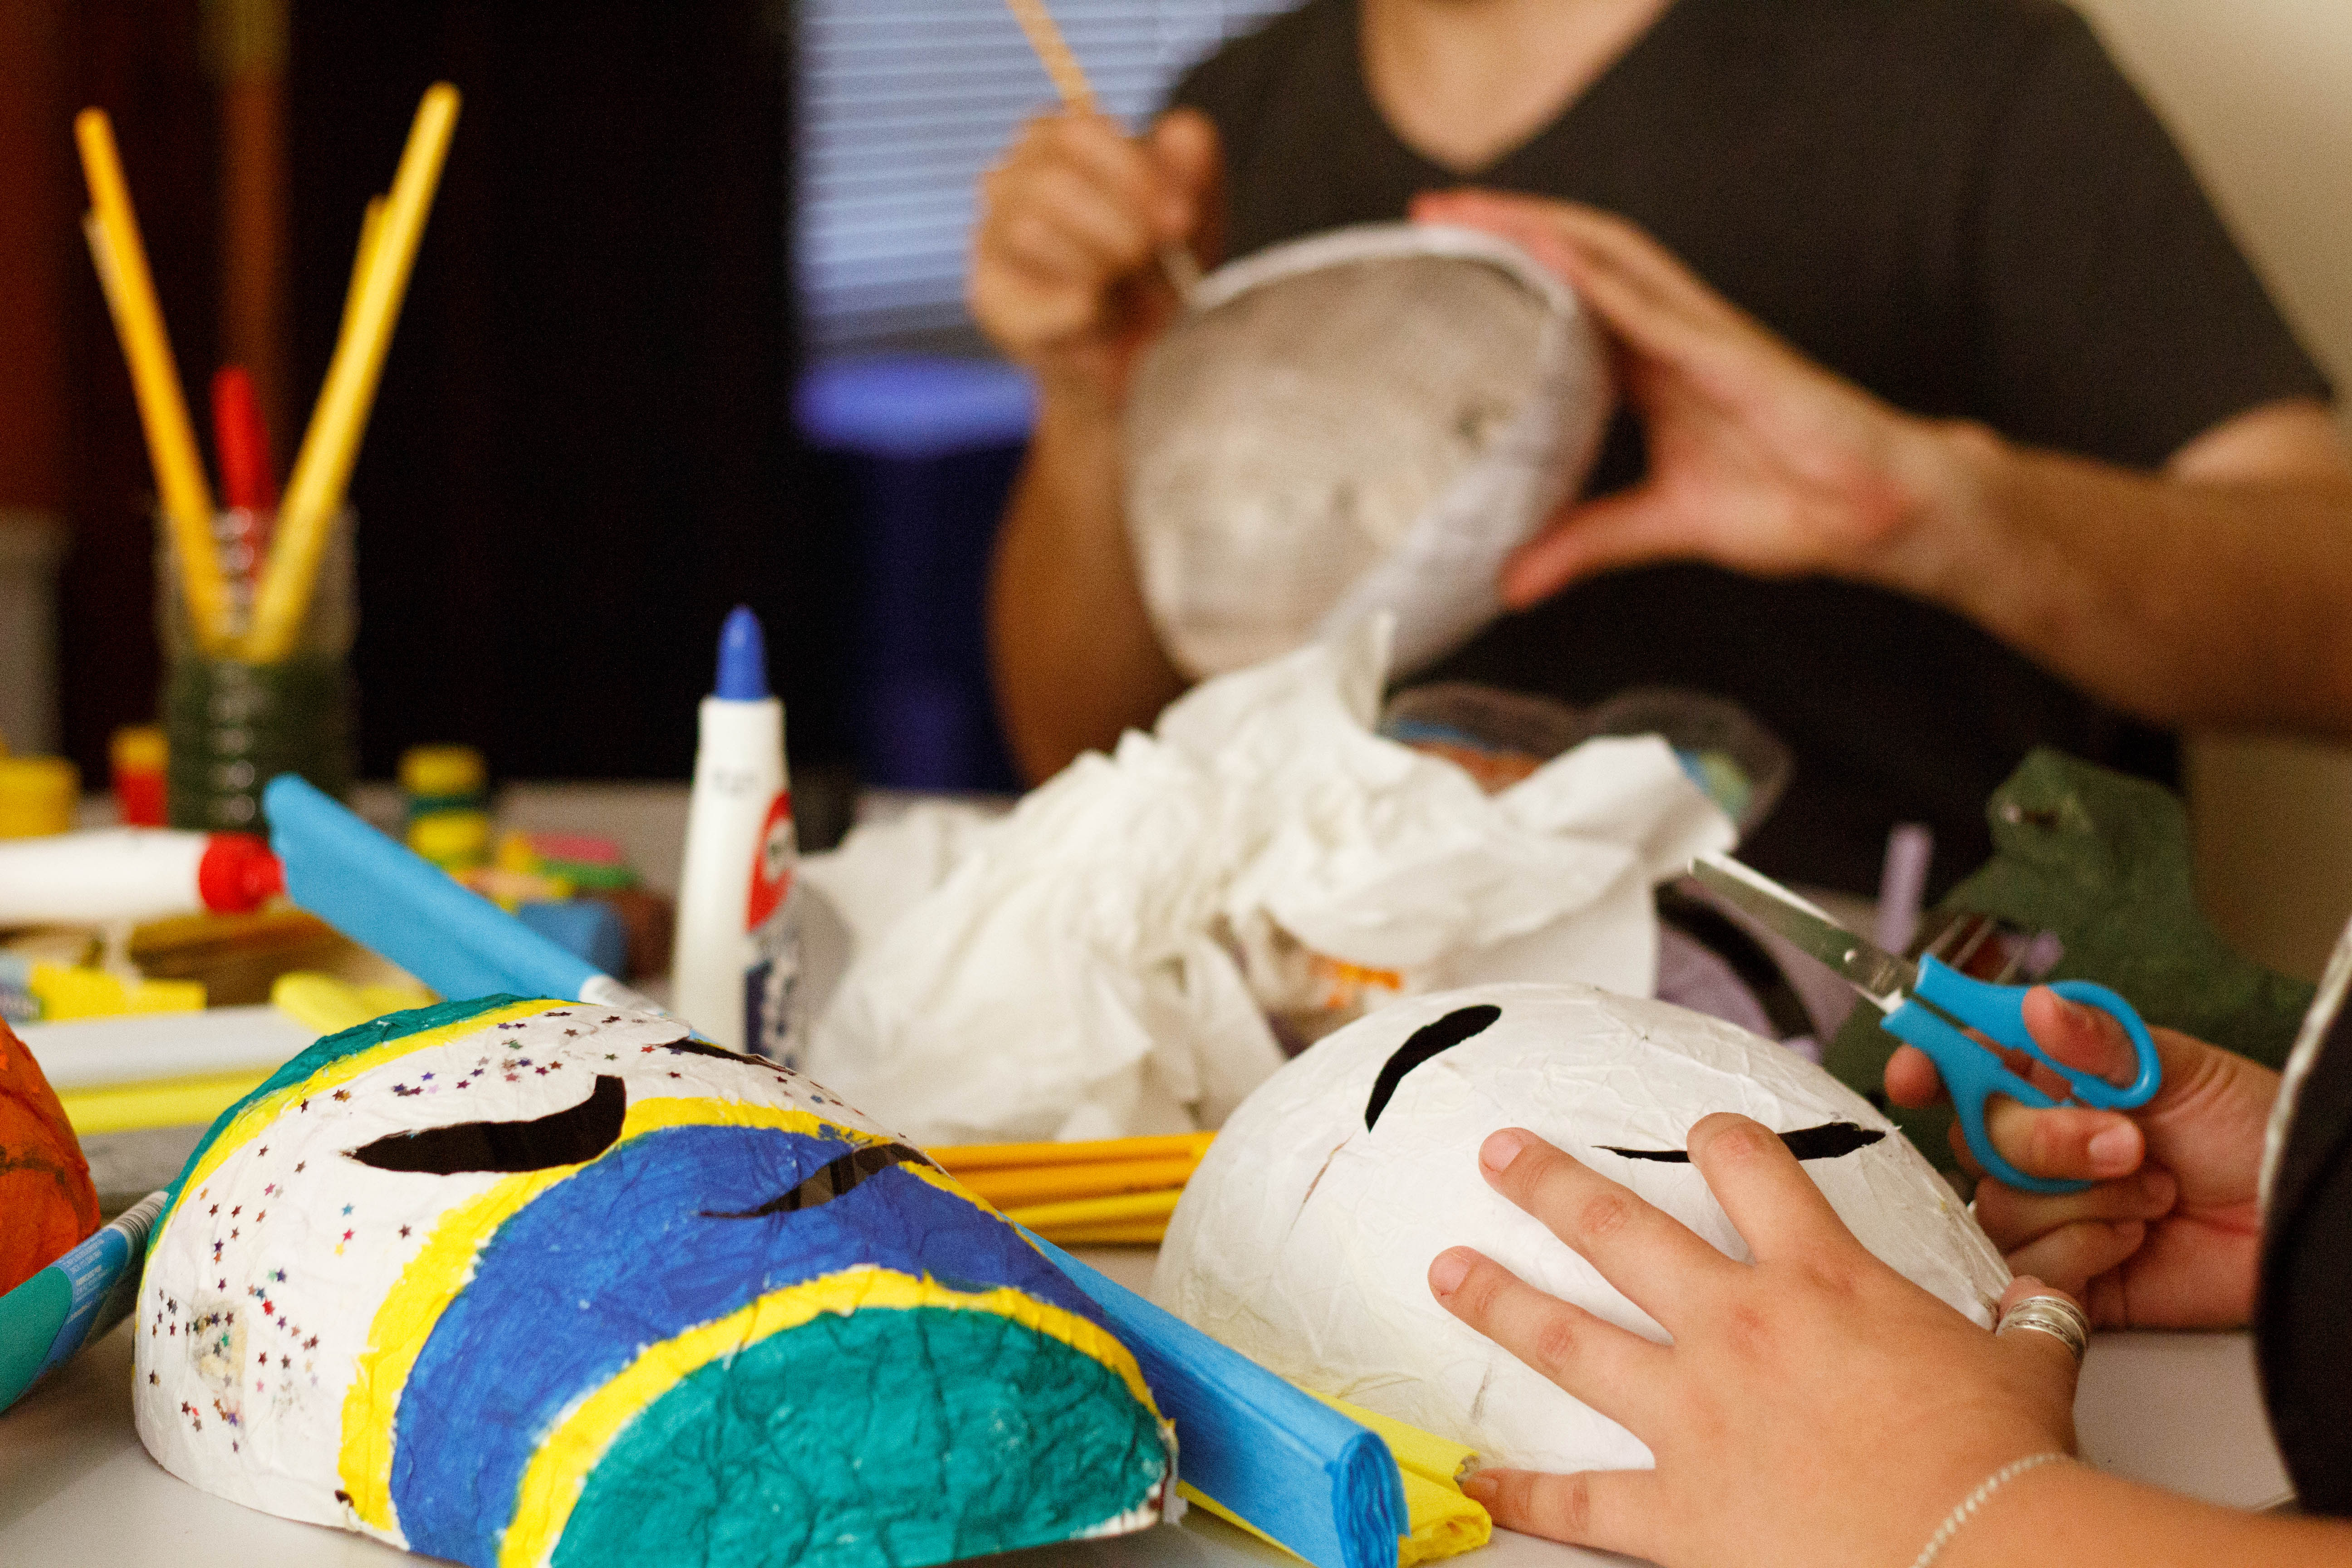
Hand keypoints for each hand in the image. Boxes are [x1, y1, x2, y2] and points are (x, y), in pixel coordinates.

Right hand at [968, 108, 1219, 407]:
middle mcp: (1009, 180)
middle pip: (1052, 181)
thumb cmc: (1159, 272)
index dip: (1134, 173)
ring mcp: (989, 239)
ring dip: (1096, 266)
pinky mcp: (988, 298)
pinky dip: (1072, 311)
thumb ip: (1192, 167)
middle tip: (1152, 261)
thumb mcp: (1190, 216)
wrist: (1138, 358)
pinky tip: (1096, 315)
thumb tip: (1183, 131)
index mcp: (1055, 143)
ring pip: (1028, 229)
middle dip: (1119, 226)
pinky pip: (1022, 298)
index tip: (1182, 220)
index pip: (1077, 132)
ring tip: (1123, 289)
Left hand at [1407, 189, 1965, 607]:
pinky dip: (1596, 280)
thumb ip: (1586, 543)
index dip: (1505, 280)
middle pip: (1575, 260)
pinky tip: (1548, 257)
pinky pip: (1653, 307)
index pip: (1565, 304)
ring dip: (1538, 230)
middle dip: (1506, 229)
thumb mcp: (1660, 526)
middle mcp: (1669, 336)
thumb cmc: (1790, 503)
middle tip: (1432, 216)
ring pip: (1608, 260)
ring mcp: (1701, 337)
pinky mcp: (1731, 355)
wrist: (1873, 513)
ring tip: (1470, 214)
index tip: (1439, 269)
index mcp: (1650, 367)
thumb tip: (1509, 581)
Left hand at [1427, 1120, 2078, 1567]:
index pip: (1752, 1170)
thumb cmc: (2002, 1467)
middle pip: (1618, 1230)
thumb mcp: (2026, 1369)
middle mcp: (1736, 1330)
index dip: (1722, 1140)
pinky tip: (1473, 1476)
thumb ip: (2024, 1323)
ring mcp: (1693, 1415)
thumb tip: (2049, 1300)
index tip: (1699, 1130)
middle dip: (1548, 1184)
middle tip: (1498, 1153)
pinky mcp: (1674, 1509)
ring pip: (1567, 1339)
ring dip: (1497, 1299)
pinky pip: (1577, 1498)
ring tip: (1446, 1270)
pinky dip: (1517, 1488)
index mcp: (1819, 1282)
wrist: (1979, 1557)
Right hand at [1885, 989, 2273, 1327]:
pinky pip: (2027, 1266)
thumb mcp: (2179, 1069)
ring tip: (2151, 1195)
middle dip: (2046, 1142)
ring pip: (1997, 1205)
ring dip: (2082, 1201)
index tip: (1918, 1077)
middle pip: (1974, 1142)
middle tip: (2126, 1141)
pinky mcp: (2066, 1274)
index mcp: (2052, 1083)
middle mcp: (2040, 1146)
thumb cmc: (2252, 1133)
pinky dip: (2085, 1252)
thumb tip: (2037, 1005)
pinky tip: (2135, 1240)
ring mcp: (2049, 1212)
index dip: (1928, 1067)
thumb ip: (2098, 1041)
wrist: (2297, 1215)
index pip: (1961, 1067)